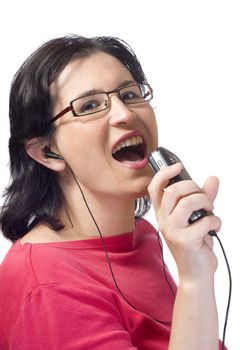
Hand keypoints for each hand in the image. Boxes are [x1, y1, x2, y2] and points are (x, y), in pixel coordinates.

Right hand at [148, 163, 221, 282]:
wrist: (195, 273)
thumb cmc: (194, 244)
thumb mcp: (197, 217)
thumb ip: (204, 197)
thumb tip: (213, 179)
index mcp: (164, 213)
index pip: (155, 188)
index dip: (164, 174)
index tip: (177, 166)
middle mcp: (164, 221)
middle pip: (172, 191)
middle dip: (193, 187)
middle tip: (203, 196)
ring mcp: (173, 231)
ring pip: (188, 202)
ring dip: (205, 201)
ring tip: (210, 209)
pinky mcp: (185, 240)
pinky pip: (205, 221)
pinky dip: (216, 221)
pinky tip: (215, 228)